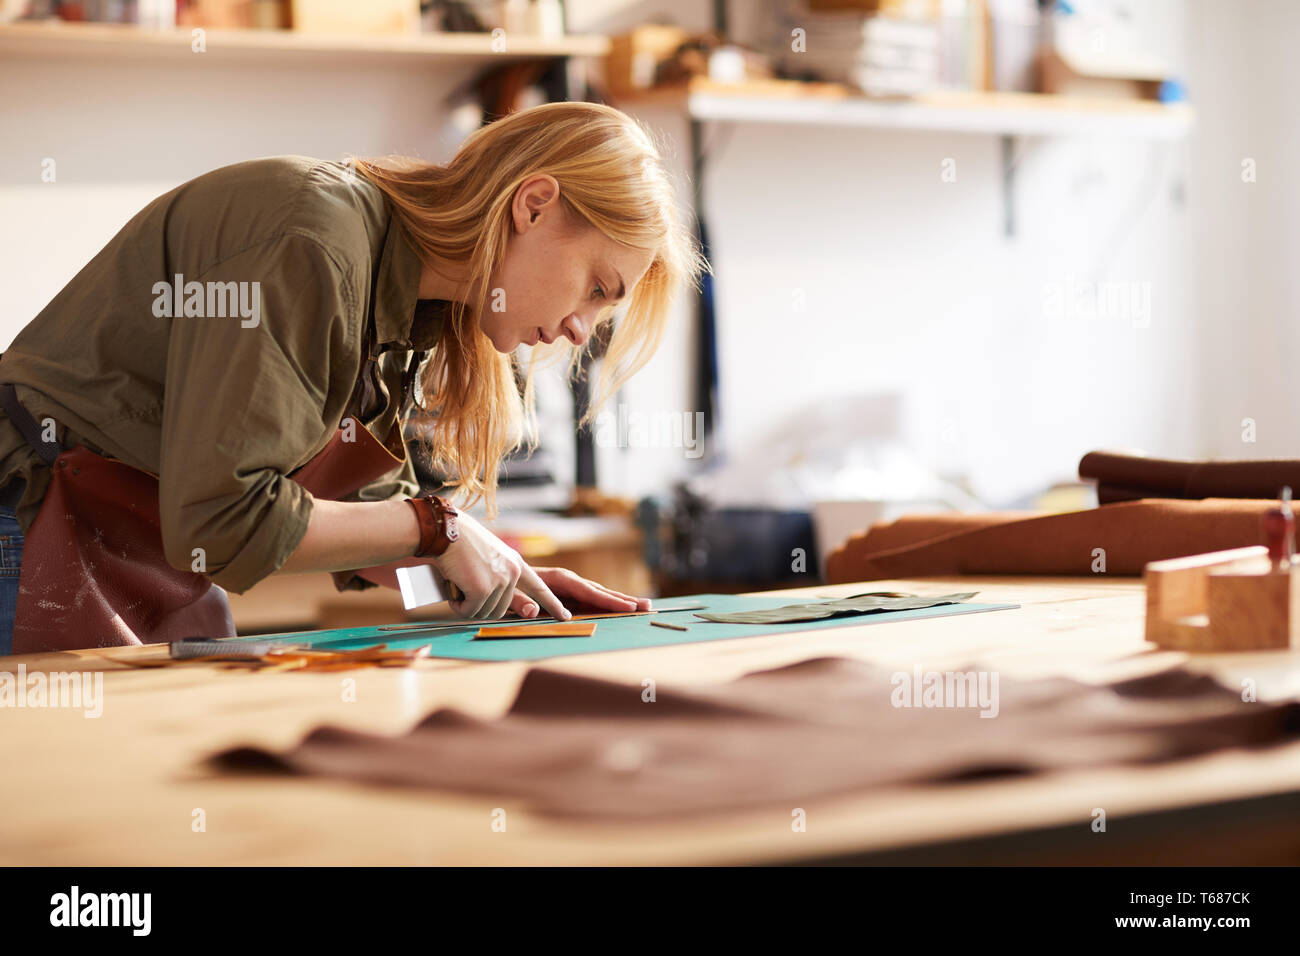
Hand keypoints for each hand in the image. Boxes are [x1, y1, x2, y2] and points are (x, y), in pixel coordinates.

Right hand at [431, 512, 569, 619]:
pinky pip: (469, 611)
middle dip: (480, 605)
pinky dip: (458, 604)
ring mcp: (500, 581)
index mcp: (516, 564)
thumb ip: (503, 581)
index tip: (565, 616)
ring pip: (484, 612)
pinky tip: (453, 584)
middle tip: (465, 586)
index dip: (552, 604)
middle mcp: (513, 572)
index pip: (540, 588)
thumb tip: (523, 608)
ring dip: (467, 604)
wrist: (446, 530)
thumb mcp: (490, 560)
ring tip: (459, 580)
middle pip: (501, 610)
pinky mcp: (483, 589)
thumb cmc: (461, 544)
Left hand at [507, 567, 652, 617]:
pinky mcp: (569, 593)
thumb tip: (534, 611)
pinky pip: (592, 599)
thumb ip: (519, 602)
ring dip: (621, 600)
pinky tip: (623, 608)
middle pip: (600, 590)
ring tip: (643, 606)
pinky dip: (609, 603)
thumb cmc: (506, 585)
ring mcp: (571, 586)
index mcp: (558, 579)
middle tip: (647, 606)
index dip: (609, 600)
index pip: (588, 591)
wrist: (502, 573)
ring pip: (599, 594)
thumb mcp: (509, 594)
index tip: (628, 607)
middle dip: (624, 599)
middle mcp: (569, 580)